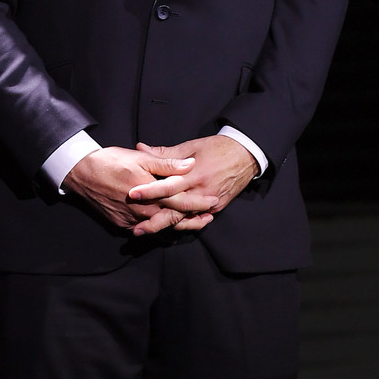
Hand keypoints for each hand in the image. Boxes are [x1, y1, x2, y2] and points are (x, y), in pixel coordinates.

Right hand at [62, 145, 205, 230]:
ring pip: (160, 228)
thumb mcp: (140, 158)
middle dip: (192, 220)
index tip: (213, 202)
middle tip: (208, 219)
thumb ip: (167, 164)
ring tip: (192, 224)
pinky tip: (166, 226)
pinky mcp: (122, 224)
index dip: (198, 203)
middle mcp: (142, 210)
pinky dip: (157, 229)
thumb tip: (190, 164)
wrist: (81, 173)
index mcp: (150, 192)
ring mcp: (131, 220)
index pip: (181, 201)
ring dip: (177, 226)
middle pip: (174, 220)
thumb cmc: (111, 161)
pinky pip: (144, 230)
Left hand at [126, 135, 257, 235]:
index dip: (150, 191)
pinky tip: (168, 230)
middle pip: (176, 210)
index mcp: (195, 174)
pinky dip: (182, 225)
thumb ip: (165, 153)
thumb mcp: (190, 147)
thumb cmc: (216, 148)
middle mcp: (202, 191)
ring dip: (165, 226)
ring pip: (185, 219)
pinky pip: (196, 220)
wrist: (246, 155)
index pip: (169, 185)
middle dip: (155, 220)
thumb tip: (141, 148)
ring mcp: (211, 202)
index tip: (133, 194)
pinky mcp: (216, 207)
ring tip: (147, 231)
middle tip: (136, 228)